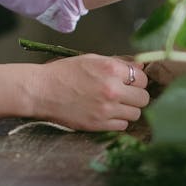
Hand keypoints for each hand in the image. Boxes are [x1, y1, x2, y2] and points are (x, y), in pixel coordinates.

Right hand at [33, 53, 149, 131]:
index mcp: (111, 69)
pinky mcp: (99, 124)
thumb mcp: (91, 59)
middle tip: (124, 95)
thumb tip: (140, 66)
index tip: (129, 82)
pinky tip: (107, 114)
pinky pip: (123, 126)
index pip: (142, 78)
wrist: (42, 91)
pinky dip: (118, 121)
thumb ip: (117, 62)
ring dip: (128, 109)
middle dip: (136, 96)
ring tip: (115, 105)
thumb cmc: (64, 72)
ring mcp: (107, 109)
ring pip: (136, 113)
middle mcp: (112, 89)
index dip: (136, 80)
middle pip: (143, 98)